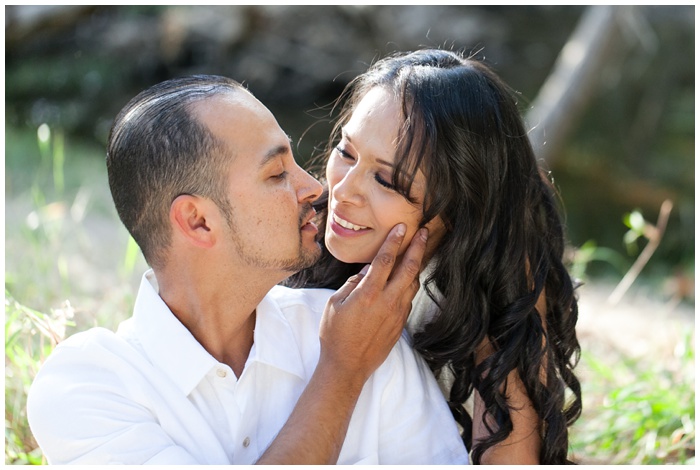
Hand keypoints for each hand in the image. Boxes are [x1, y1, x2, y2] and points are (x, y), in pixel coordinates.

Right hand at [319, 223, 427, 383]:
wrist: (348, 366)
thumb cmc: (335, 335)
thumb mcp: (335, 304)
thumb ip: (352, 284)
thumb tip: (366, 271)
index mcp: (368, 294)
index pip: (385, 260)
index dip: (394, 241)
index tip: (402, 227)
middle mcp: (387, 301)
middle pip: (409, 268)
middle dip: (418, 247)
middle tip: (424, 232)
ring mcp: (397, 313)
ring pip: (412, 283)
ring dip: (417, 265)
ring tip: (419, 252)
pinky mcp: (400, 324)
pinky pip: (408, 299)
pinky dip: (409, 285)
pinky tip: (406, 280)